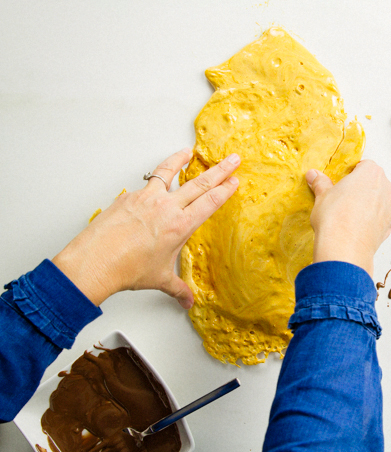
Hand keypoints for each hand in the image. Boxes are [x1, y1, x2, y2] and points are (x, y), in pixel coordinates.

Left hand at [52, 149, 240, 308]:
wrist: (95, 262)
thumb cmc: (126, 269)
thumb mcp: (159, 278)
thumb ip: (177, 288)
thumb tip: (187, 300)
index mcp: (180, 225)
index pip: (210, 202)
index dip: (225, 190)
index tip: (234, 180)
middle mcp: (165, 207)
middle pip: (200, 183)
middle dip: (220, 170)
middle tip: (232, 159)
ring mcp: (146, 198)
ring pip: (168, 172)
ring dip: (180, 159)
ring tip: (189, 151)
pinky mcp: (127, 197)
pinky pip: (145, 184)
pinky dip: (153, 180)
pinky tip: (154, 182)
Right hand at [306, 160, 390, 276]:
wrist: (345, 247)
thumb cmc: (335, 218)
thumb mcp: (322, 196)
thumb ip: (320, 183)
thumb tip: (313, 175)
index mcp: (371, 172)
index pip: (364, 166)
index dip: (352, 175)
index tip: (343, 184)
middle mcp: (386, 186)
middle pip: (375, 182)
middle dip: (362, 188)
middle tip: (345, 199)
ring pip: (380, 199)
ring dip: (370, 204)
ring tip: (352, 215)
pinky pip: (382, 216)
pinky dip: (373, 219)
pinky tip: (359, 226)